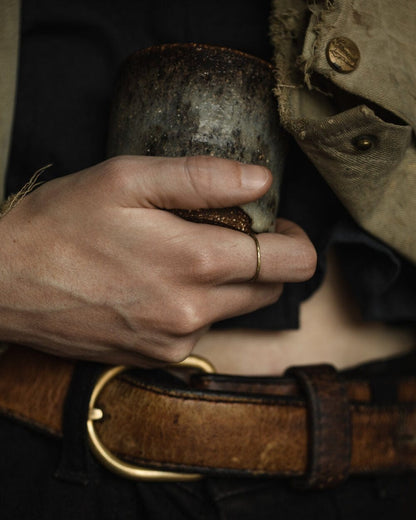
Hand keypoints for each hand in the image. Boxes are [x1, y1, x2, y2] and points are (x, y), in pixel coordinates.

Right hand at [0, 156, 315, 366]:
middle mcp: (193, 312)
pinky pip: (202, 328)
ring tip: (182, 253)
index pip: (290, 263)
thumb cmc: (61, 225)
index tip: (277, 225)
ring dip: (227, 281)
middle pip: (269, 288)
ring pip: (237, 309)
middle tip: (226, 232)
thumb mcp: (127, 179)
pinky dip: (197, 304)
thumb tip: (260, 180)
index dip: (294, 241)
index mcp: (194, 263)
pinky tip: (159, 283)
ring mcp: (175, 340)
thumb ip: (202, 178)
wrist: (7, 285)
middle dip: (261, 259)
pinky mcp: (158, 358)